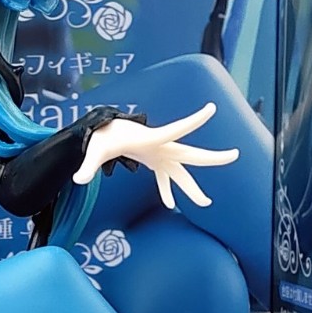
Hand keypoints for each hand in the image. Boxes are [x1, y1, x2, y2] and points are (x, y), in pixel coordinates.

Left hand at [72, 103, 238, 208]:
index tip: (210, 108)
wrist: (102, 133)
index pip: (177, 128)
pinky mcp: (155, 162)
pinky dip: (168, 190)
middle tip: (234, 155)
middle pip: (191, 154)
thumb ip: (88, 165)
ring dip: (192, 188)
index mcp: (152, 139)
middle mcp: (162, 147)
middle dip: (212, 158)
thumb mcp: (94, 150)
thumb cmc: (101, 137)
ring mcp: (161, 155)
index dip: (193, 120)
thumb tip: (77, 179)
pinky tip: (168, 204)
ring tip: (205, 203)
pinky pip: (167, 178)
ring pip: (183, 172)